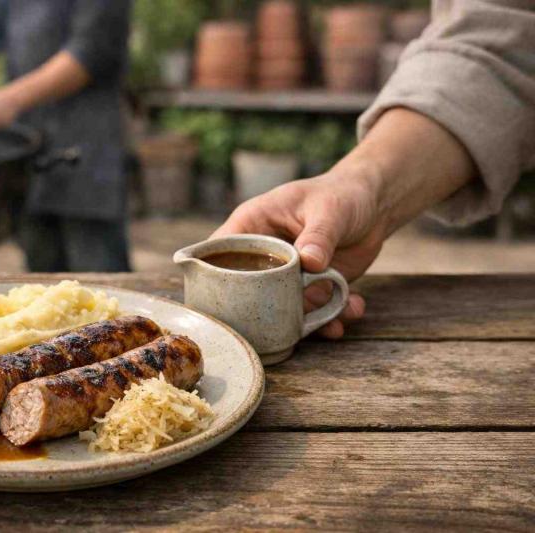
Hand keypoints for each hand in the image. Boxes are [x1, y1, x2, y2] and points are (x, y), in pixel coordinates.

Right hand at [212, 170, 385, 338]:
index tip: (216, 301)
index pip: (219, 250)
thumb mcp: (329, 210)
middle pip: (244, 288)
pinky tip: (354, 307)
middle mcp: (263, 253)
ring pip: (281, 306)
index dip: (211, 275)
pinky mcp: (309, 287)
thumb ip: (319, 237)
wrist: (374, 204)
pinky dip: (333, 317)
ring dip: (307, 320)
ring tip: (335, 319)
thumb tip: (309, 264)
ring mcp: (285, 274)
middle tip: (284, 322)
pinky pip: (312, 311)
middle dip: (263, 310)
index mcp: (253, 225)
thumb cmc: (342, 194)